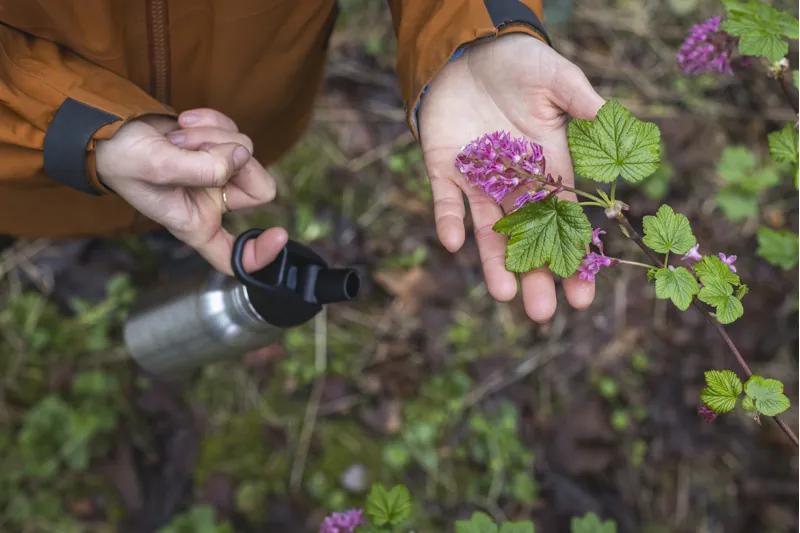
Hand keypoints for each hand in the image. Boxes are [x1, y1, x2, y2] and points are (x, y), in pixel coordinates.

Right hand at [96, 111, 287, 274]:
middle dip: (230, 156)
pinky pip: (233, 132)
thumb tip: (242, 155)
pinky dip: (212, 122)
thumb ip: (204, 168)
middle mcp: (212, 203)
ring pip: (245, 151)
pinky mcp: (217, 147)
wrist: (109, 129)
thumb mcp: (158, 167)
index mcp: (197, 224)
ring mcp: (217, 174)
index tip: (279, 234)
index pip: (235, 256)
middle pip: (258, 185)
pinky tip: (185, 121)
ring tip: (178, 134)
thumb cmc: (123, 159)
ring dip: (212, 134)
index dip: (261, 254)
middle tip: (192, 145)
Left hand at [418, 34, 605, 322]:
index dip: (574, 255)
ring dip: (494, 262)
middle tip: (542, 312)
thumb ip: (578, 98)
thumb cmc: (518, 64)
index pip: (565, 219)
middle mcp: (514, 181)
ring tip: (505, 296)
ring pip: (489, 230)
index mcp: (548, 165)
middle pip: (528, 237)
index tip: (582, 293)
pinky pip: (445, 201)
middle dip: (536, 274)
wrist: (468, 54)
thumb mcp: (554, 76)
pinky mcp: (444, 169)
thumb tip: (608, 115)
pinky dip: (448, 219)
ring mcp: (478, 178)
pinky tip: (452, 241)